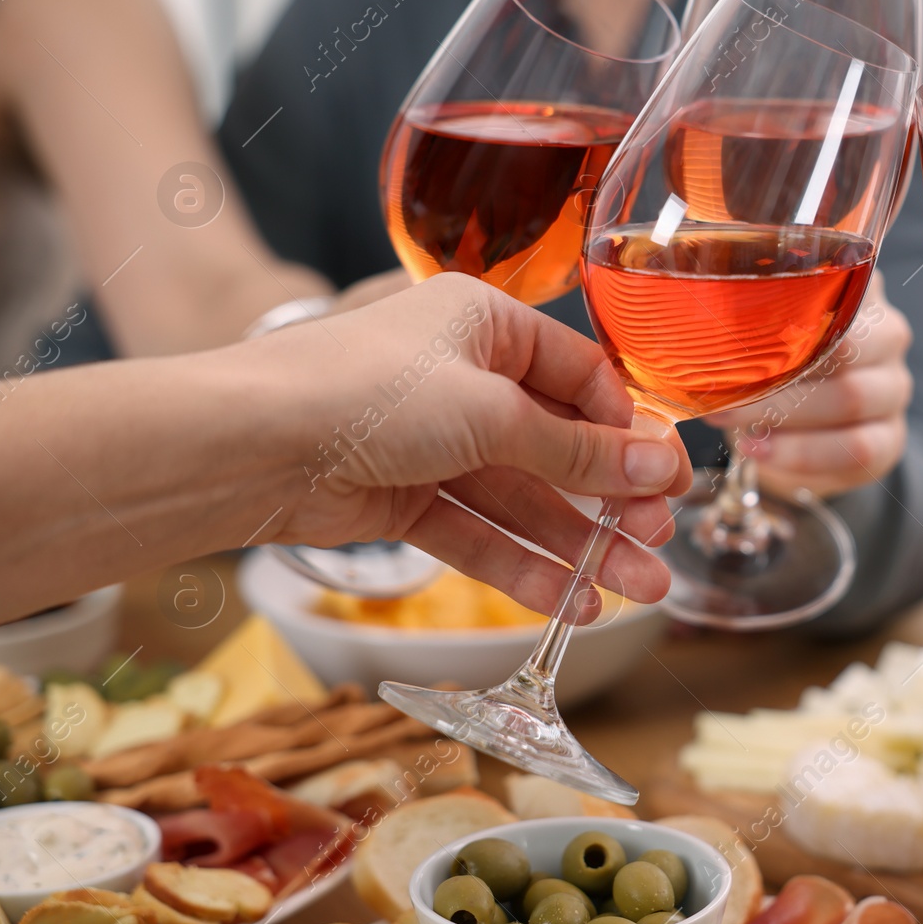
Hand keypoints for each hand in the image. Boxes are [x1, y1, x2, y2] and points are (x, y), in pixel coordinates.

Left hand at [250, 274, 690, 620]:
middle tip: (662, 544)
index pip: (583, 379)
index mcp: (487, 324)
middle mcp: (464, 378)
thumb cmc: (365, 392)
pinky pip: (480, 532)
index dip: (632, 433)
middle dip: (613, 500)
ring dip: (580, 544)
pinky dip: (525, 565)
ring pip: (524, 498)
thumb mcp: (491, 412)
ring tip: (639, 590)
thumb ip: (579, 449)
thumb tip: (662, 464)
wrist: (247, 446)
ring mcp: (433, 442)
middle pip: (558, 446)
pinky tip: (574, 599)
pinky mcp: (405, 498)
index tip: (675, 480)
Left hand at [705, 275, 912, 496]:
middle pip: (848, 345)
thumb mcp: (765, 332)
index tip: (740, 320)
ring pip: (851, 397)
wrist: (800, 438)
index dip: (794, 302)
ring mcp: (893, 389)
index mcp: (858, 293)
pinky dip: (802, 453)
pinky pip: (857, 447)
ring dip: (784, 414)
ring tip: (732, 421)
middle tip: (723, 384)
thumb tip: (687, 306)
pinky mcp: (890, 439)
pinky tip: (760, 451)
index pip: (842, 282)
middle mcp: (886, 336)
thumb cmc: (777, 370)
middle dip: (780, 369)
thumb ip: (747, 311)